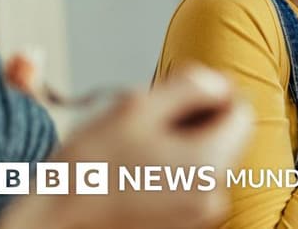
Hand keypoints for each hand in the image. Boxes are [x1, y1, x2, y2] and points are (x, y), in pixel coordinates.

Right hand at [0, 66, 252, 228]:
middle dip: (198, 118)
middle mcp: (215, 193)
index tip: (179, 93)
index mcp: (211, 162)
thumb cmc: (91, 166)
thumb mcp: (139, 106)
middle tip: (153, 117)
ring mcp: (201, 213)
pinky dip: (178, 166)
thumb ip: (191, 85)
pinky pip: (196, 181)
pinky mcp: (185, 223)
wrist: (55, 220)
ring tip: (143, 144)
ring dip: (186, 141)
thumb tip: (220, 82)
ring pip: (211, 157)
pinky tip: (142, 166)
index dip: (214, 93)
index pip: (241, 111)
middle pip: (228, 135)